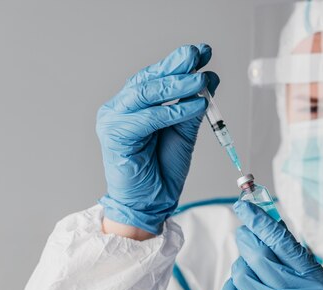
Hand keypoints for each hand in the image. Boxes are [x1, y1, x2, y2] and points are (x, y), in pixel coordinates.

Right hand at [97, 44, 218, 234]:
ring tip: (201, 80)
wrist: (149, 204)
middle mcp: (119, 109)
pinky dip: (173, 111)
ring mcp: (113, 120)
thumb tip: (209, 78)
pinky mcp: (115, 136)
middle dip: (176, 65)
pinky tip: (195, 106)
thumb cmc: (162, 171)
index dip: (178, 63)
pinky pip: (148, 118)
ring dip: (177, 86)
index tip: (203, 51)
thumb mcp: (183, 132)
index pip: (155, 76)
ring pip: (146, 93)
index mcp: (133, 105)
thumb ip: (192, 107)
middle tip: (199, 54)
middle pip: (148, 79)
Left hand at [221, 201, 322, 289]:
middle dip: (247, 240)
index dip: (259, 220)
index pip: (281, 242)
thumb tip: (266, 224)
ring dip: (242, 265)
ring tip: (253, 272)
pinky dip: (234, 286)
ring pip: (240, 273)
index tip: (244, 206)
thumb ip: (293, 255)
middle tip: (246, 236)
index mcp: (313, 282)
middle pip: (256, 255)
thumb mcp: (317, 281)